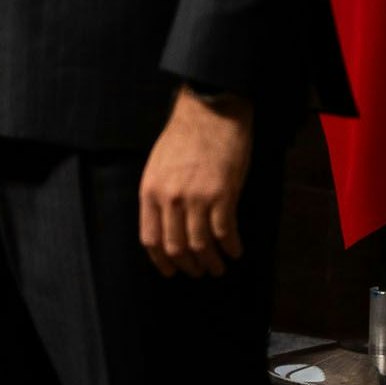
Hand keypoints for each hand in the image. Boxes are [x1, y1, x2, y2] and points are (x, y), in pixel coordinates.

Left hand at [139, 88, 252, 276]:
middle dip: (189, 265)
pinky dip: (231, 247)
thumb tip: (166, 225)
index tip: (171, 271)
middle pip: (176, 246)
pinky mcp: (222, 195)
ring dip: (211, 262)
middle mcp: (170, 198)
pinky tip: (235, 251)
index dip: (161, 260)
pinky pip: (225, 232)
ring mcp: (196, 198)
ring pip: (202, 245)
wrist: (210, 112)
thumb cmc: (184, 137)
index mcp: (150, 191)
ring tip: (218, 268)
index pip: (150, 238)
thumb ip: (159, 194)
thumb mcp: (158, 166)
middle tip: (199, 272)